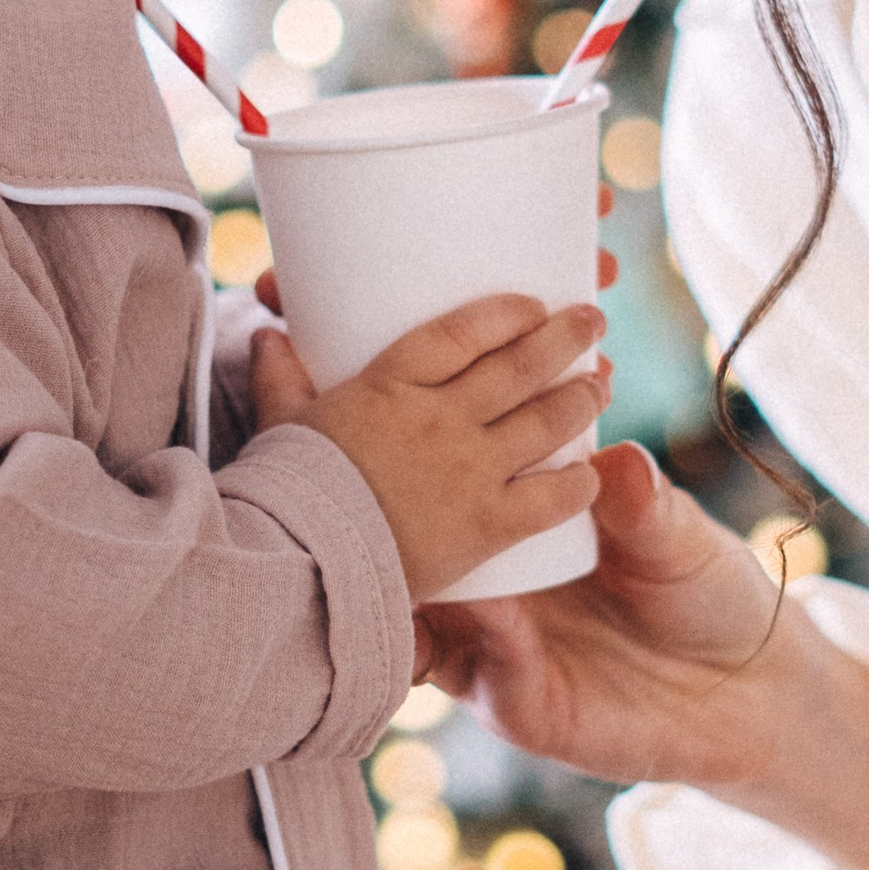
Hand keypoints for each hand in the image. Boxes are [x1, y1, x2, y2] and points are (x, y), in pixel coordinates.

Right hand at [251, 297, 607, 605]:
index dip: (505, 312)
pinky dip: (577, 483)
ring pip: (545, 421)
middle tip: (591, 320)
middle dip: (563, 337)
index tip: (531, 303)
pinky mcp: (486, 525)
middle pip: (519, 366)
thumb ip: (279, 380)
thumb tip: (268, 334)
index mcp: (390, 386)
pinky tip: (591, 474)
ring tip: (600, 383)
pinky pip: (550, 498)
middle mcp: (441, 418)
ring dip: (581, 397)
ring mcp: (469, 469)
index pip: (462, 331)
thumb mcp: (278, 427)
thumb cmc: (283, 494)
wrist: (300, 566)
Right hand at [425, 444, 868, 869]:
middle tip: (403, 480)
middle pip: (426, 551)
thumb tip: (620, 459)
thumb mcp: (678, 535)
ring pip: (431, 615)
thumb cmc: (708, 590)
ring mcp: (497, 648)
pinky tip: (494, 612)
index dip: (443, 453)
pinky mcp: (516, 706)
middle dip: (409, 517)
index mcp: (521, 526)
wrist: (752, 689)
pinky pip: (478, 671)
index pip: (461, 485)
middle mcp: (495, 588)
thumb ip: (643, 502)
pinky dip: (480, 640)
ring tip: (434, 547)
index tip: (434, 414)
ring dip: (428, 582)